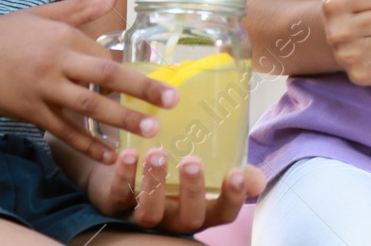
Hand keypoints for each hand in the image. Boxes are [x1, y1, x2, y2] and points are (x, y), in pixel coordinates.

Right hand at [0, 0, 176, 161]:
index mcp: (62, 37)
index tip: (160, 81)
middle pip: (104, 79)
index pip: (106, 55)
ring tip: (151, 131)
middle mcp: (55, 63)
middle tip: (171, 102)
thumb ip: (82, 8)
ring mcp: (42, 90)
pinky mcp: (29, 113)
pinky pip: (63, 131)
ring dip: (121, 120)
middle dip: (141, 91)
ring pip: (87, 108)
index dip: (132, 70)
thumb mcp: (44, 13)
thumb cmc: (6, 32)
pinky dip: (87, 144)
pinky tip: (109, 155)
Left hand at [83, 146, 264, 232]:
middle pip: (188, 218)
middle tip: (193, 161)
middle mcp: (173, 217)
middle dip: (192, 191)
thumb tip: (256, 181)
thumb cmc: (171, 170)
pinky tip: (129, 153)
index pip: (223, 213)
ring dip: (155, 183)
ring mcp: (143, 214)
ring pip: (150, 213)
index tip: (236, 173)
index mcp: (199, 210)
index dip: (232, 198)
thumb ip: (232, 173)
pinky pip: (118, 196)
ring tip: (158, 153)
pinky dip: (123, 175)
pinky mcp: (115, 203)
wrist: (120, 167)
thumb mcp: (204, 171)